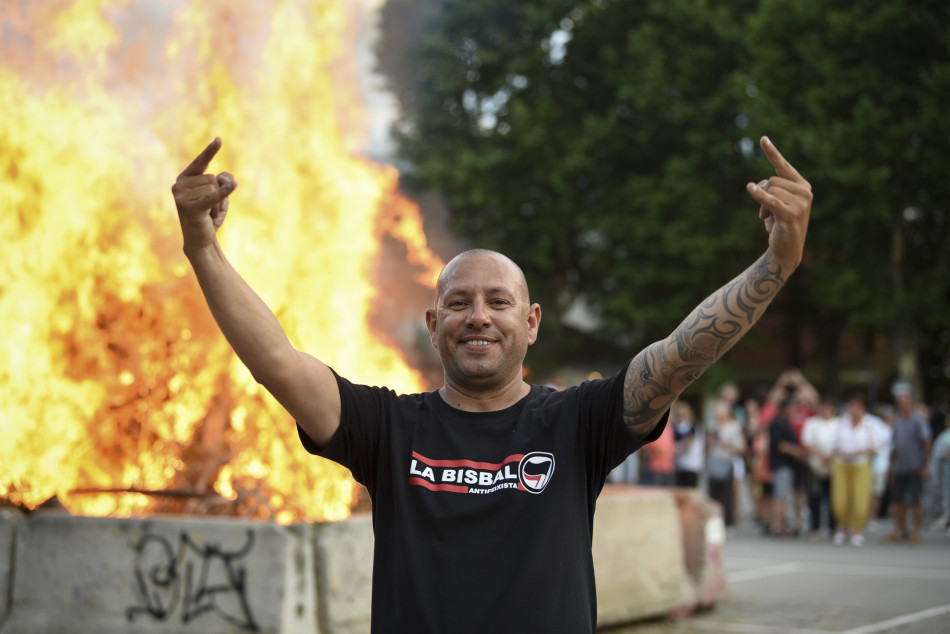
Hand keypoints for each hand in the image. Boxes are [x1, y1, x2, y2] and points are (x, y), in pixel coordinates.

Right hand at [172, 137, 236, 251]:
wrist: (201, 241)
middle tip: (210, 208)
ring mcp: (181, 196)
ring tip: (208, 214)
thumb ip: (224, 181)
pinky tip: (234, 186)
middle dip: (219, 194)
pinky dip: (223, 193)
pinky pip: (212, 197)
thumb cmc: (208, 216)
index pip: (201, 162)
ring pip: (214, 189)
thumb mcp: (219, 195)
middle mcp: (179, 185)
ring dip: (218, 204)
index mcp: (184, 178)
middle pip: (213, 178)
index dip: (210, 151)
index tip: (219, 139)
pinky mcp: (189, 208)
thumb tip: (224, 178)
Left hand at [746, 137, 811, 270]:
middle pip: (772, 180)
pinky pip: (770, 201)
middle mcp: (805, 192)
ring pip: (769, 190)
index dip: (772, 153)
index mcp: (802, 186)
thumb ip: (771, 189)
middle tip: (766, 213)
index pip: (783, 166)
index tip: (762, 139)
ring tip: (769, 218)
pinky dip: (760, 196)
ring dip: (762, 206)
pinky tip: (750, 189)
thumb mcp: (776, 203)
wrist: (787, 250)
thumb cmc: (780, 224)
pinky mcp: (791, 214)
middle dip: (763, 194)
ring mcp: (800, 203)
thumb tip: (757, 185)